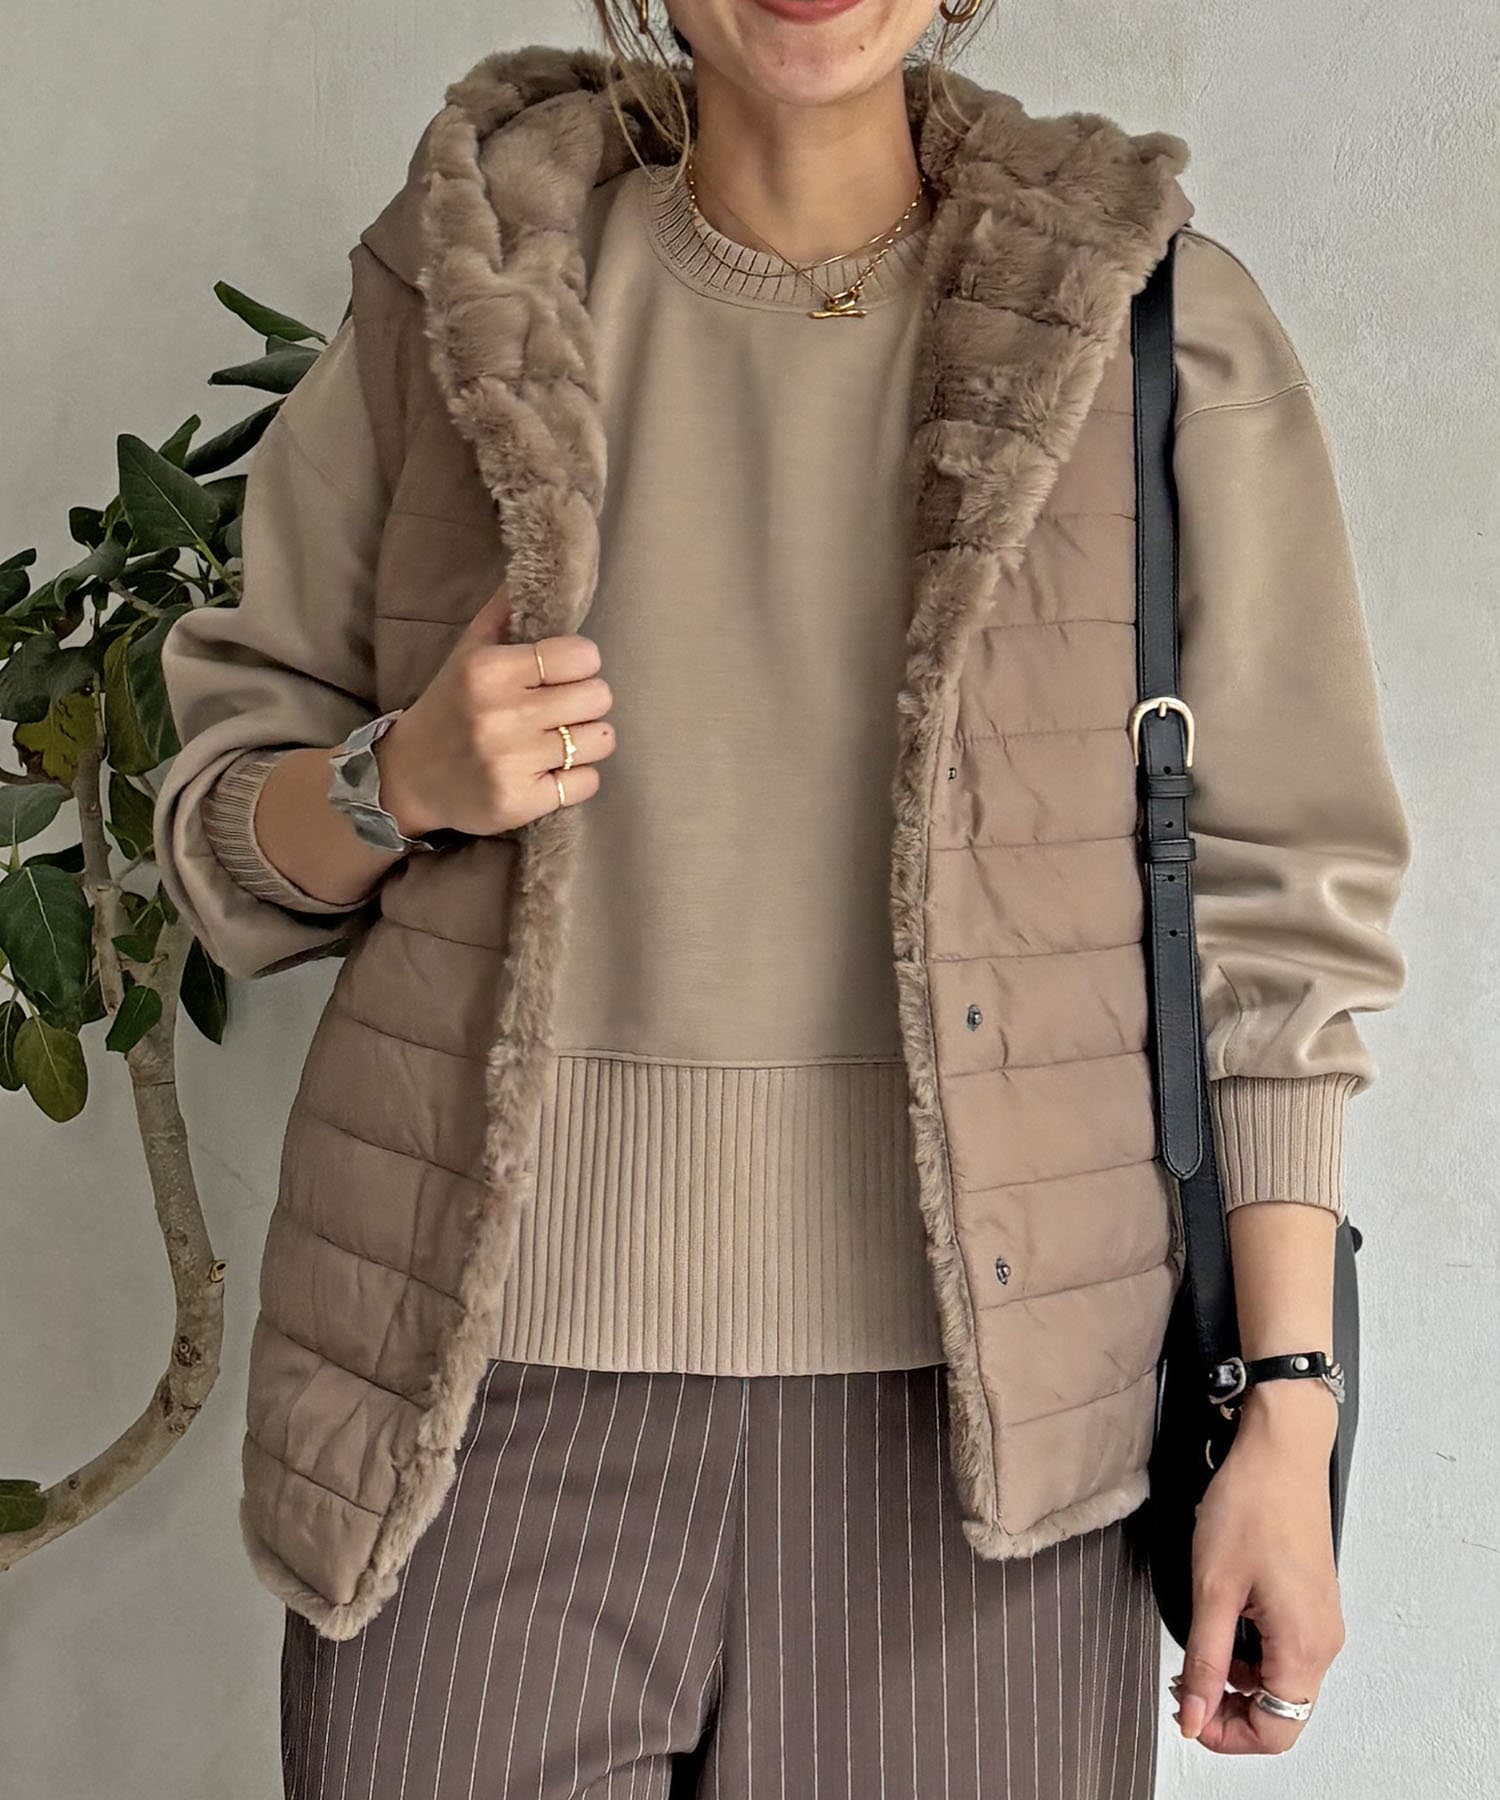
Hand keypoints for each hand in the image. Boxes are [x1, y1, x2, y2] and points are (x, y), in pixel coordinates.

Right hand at [373, 581, 615, 837]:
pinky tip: (551, 771)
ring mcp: (511, 763)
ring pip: (599, 740)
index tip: (563, 673)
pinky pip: (587, 783)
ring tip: (560, 740)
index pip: (581, 655)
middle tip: (564, 709)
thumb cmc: (449, 707)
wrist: (407, 777)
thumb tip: (538, 569)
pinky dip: (577, 779)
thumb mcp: (467, 652)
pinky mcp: (520, 803)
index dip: (581, 664)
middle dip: (588, 701)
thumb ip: (503, 612)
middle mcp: (500, 715)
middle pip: (598, 697)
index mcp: (488, 670)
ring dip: (587, 740)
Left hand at [1170, 1379, 1343, 1753]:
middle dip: (1229, 1708)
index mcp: (1304, 1646)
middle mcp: (1323, 1641)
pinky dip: (1250, 1652)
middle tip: (1185, 1681)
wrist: (1280, 1448)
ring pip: (1281, 1680)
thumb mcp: (1213, 1587)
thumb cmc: (1252, 1503)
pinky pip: (1284, 1649)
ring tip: (1197, 1649)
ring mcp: (1321, 1621)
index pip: (1276, 1731)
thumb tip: (1193, 1716)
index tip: (1187, 1712)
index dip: (1226, 1734)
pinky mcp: (1312, 1601)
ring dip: (1237, 1679)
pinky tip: (1221, 1623)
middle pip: (1281, 1711)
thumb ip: (1204, 1660)